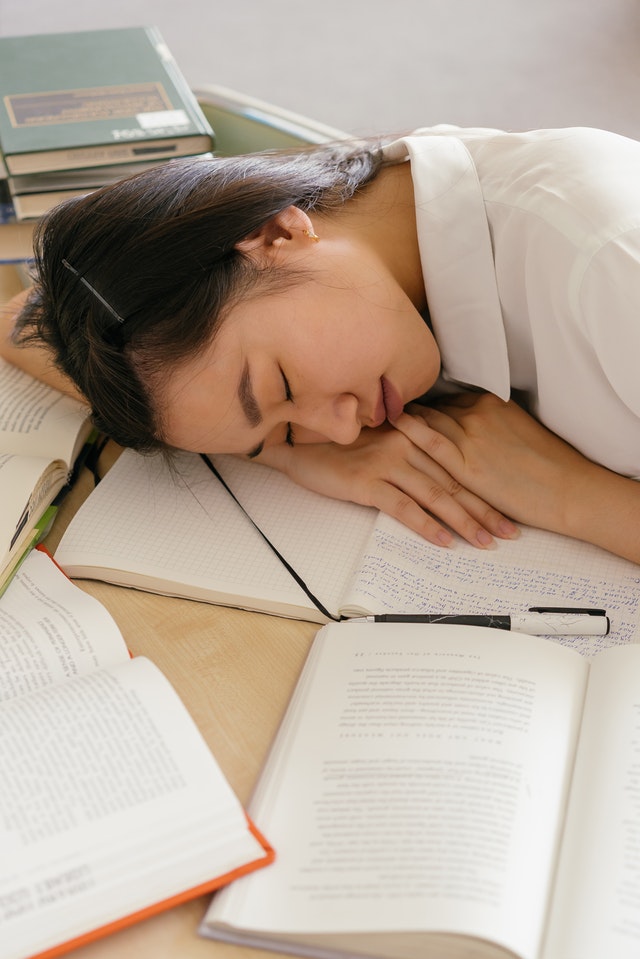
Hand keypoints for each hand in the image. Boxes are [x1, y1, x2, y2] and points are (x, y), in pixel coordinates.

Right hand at [257, 421, 519, 549]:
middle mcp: (405, 444)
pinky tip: (444, 542)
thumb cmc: (340, 447)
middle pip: (453, 482)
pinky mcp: (366, 481)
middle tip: (510, 532)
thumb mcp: (381, 444)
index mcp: (412, 434)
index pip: (456, 466)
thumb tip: (441, 482)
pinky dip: (426, 526)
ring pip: (435, 495)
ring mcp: (386, 462)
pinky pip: (403, 507)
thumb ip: (411, 455)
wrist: (297, 445)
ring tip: (484, 542)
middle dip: (484, 510)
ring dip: (463, 522)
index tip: (507, 508)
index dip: (484, 489)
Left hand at [392, 393, 639, 561]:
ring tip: (379, 418)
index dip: (428, 408)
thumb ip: (491, 427)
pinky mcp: (467, 462)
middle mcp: (478, 413)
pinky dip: (409, 430)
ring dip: (403, 419)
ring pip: (428, 420)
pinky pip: (430, 440)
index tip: (410, 409)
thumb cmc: (549, 467)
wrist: (567, 489)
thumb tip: (473, 432)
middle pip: (434, 408)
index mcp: (491, 404)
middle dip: (410, 411)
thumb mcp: (518, 433)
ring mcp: (471, 435)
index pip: (449, 402)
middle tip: (384, 409)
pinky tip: (391, 427)